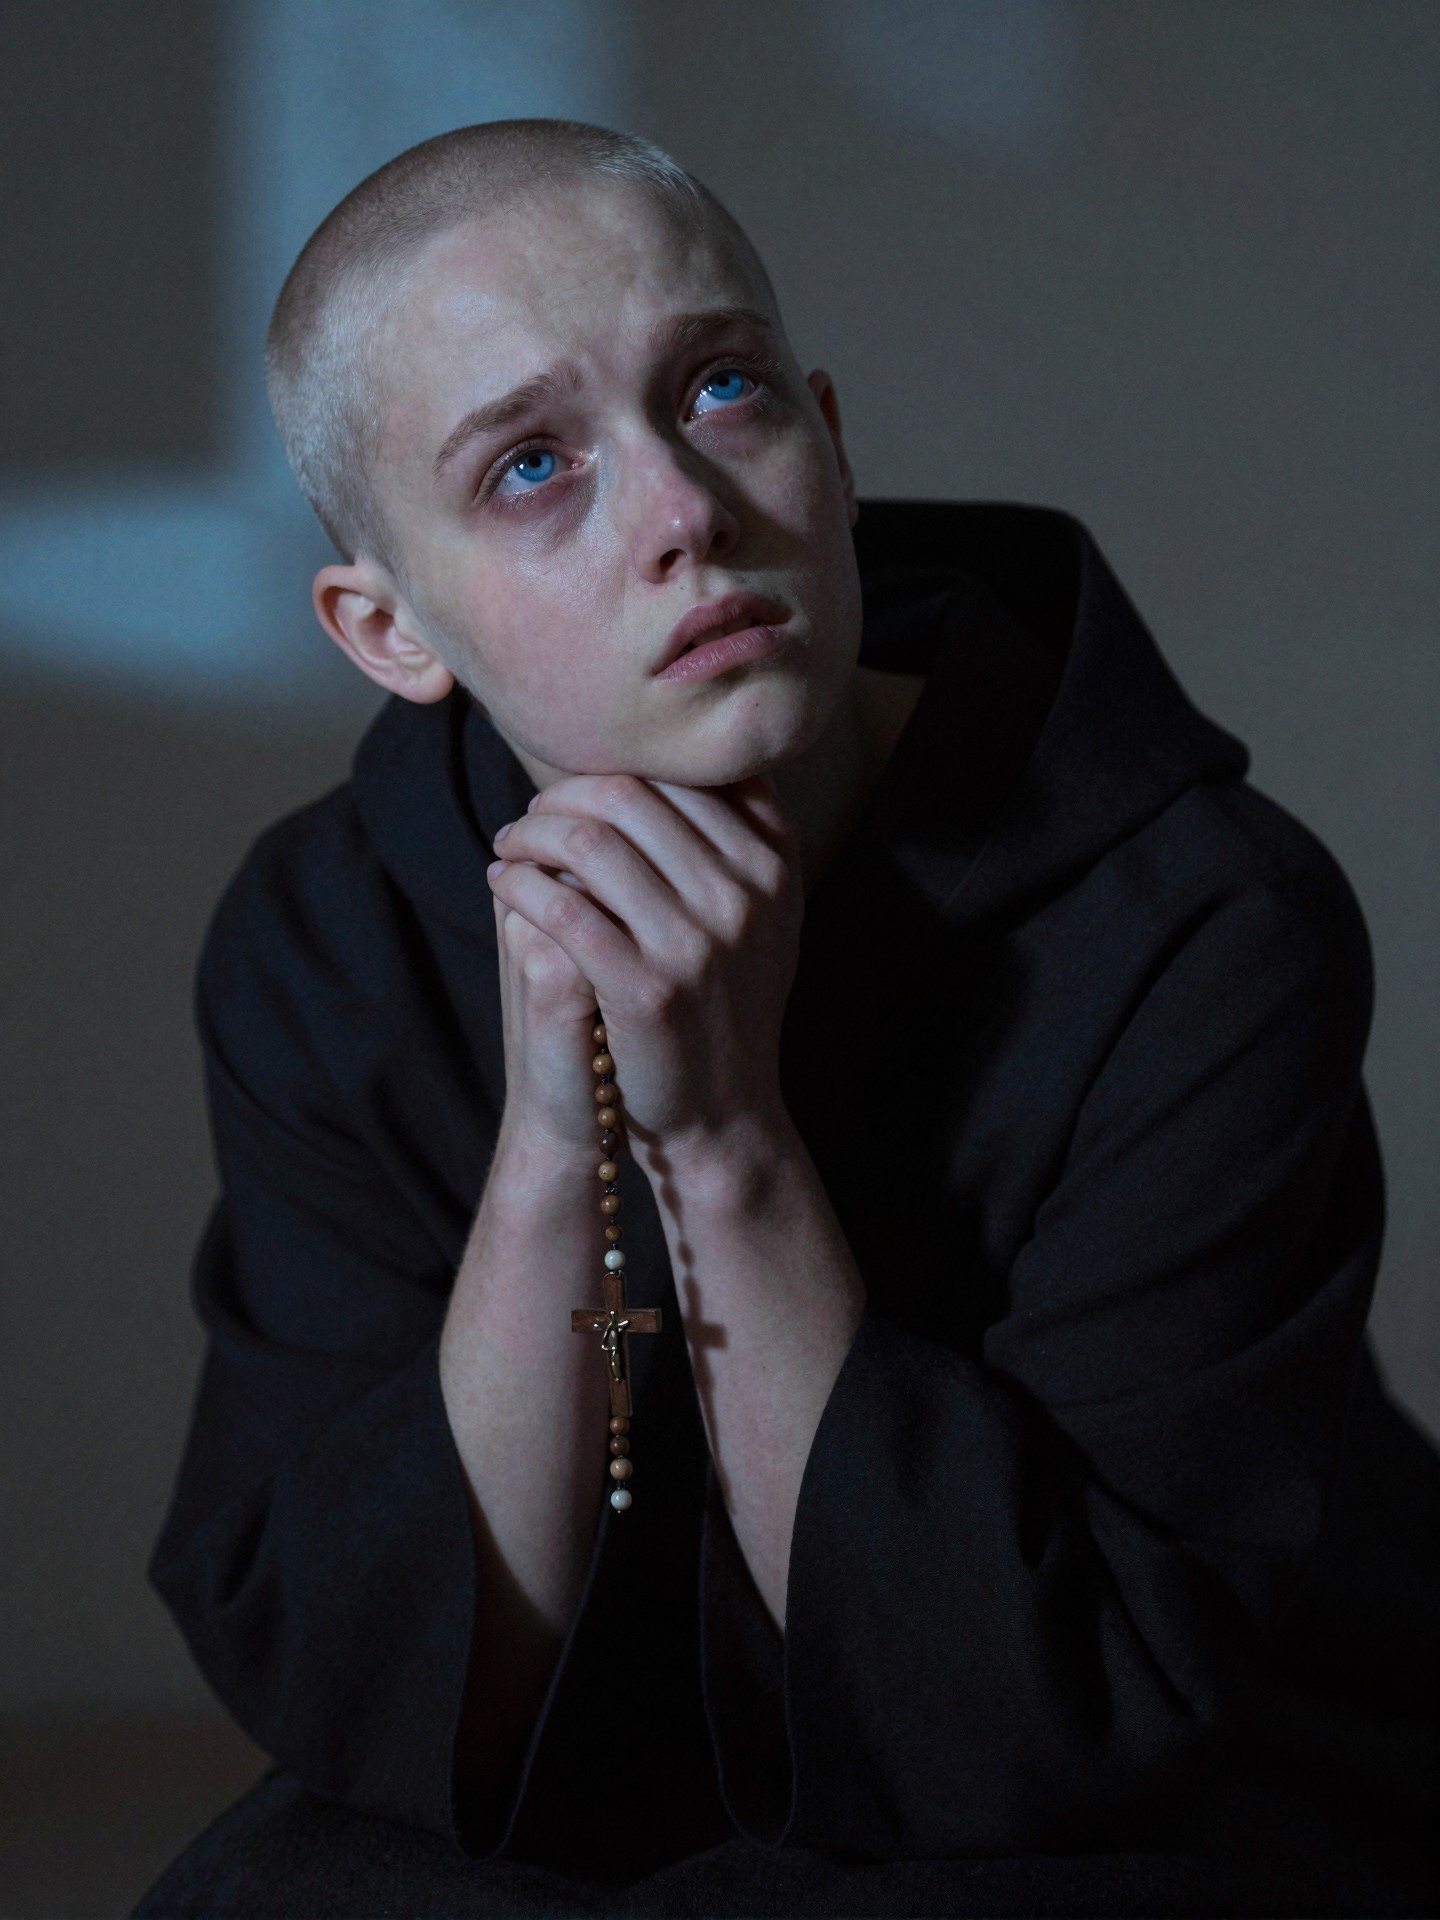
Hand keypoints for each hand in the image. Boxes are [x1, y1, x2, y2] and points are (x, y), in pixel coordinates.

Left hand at [485, 772, 801, 1159]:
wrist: (726, 1113)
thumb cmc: (729, 1003)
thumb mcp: (766, 916)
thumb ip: (744, 840)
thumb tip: (701, 754)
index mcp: (773, 866)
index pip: (680, 777)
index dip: (617, 769)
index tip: (580, 787)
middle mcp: (743, 896)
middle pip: (629, 797)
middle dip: (564, 794)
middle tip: (532, 814)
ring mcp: (696, 942)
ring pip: (588, 843)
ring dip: (531, 833)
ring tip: (510, 844)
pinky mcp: (646, 987)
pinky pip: (563, 908)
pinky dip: (521, 884)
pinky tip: (503, 882)